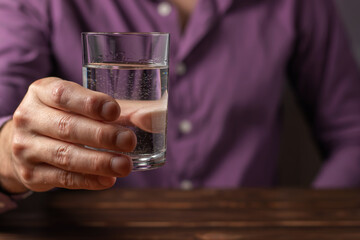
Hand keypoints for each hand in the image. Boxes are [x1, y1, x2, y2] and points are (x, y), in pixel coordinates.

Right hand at [0, 77, 136, 192]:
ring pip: (65, 156)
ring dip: (98, 162)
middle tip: (129, 141)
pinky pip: (62, 179)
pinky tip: (108, 180)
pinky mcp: (30, 174)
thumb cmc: (66, 116)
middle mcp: (28, 117)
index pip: (63, 94)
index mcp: (42, 92)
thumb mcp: (83, 104)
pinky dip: (88, 180)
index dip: (90, 103)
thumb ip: (119, 110)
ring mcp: (25, 147)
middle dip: (102, 136)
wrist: (27, 142)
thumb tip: (152, 118)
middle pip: (67, 127)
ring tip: (125, 166)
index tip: (115, 111)